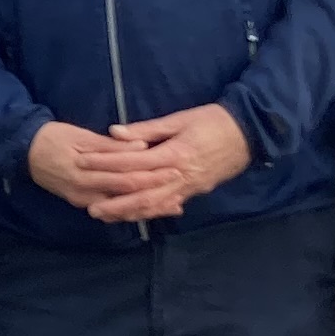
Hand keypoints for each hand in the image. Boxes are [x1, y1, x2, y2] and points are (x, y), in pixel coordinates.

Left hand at [32, 105, 251, 223]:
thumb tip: (114, 132)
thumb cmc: (213, 121)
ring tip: (107, 216)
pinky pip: (169, 206)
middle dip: (115, 203)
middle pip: (142, 194)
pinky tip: (135, 216)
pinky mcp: (195, 191)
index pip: (133, 163)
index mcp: (175, 154)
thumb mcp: (179, 119)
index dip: (106, 164)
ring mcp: (189, 187)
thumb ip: (146, 130)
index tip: (84, 164)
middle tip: (91, 208)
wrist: (250, 134)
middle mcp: (181, 176)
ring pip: (155, 206)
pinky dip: (150, 213)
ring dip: (129, 213)